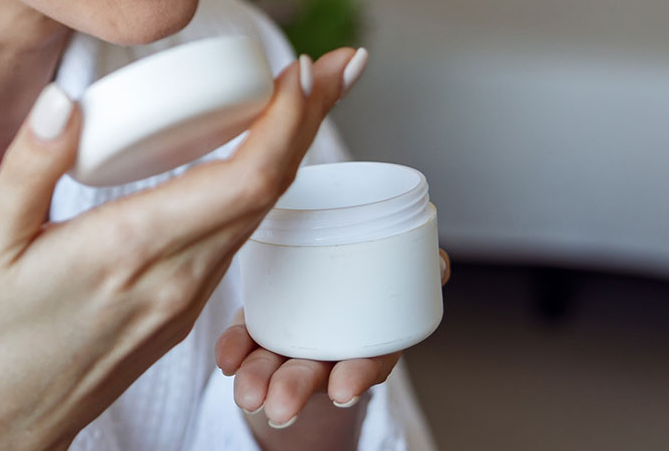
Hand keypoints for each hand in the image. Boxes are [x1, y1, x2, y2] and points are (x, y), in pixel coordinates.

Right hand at [0, 49, 364, 450]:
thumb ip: (30, 166)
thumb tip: (65, 98)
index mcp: (130, 251)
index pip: (244, 181)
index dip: (288, 122)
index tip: (307, 68)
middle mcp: (175, 277)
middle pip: (272, 190)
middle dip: (310, 120)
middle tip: (343, 62)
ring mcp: (184, 299)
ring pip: (260, 214)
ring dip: (291, 151)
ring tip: (306, 93)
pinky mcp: (180, 310)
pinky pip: (236, 237)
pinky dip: (259, 185)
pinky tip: (254, 154)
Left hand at [214, 250, 451, 428]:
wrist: (325, 290)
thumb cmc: (360, 285)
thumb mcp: (399, 276)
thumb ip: (422, 270)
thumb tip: (442, 263)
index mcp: (369, 339)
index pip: (367, 363)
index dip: (356, 377)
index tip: (342, 391)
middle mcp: (330, 349)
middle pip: (315, 373)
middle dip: (296, 389)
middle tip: (279, 405)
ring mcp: (293, 344)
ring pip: (276, 366)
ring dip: (260, 378)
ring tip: (246, 392)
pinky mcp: (258, 331)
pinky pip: (244, 343)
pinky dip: (233, 349)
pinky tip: (226, 358)